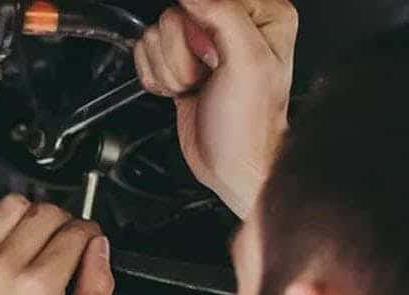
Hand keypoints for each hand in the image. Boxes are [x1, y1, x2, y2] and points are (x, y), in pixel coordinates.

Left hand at [0, 193, 113, 294]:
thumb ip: (97, 290)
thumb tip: (98, 248)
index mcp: (39, 286)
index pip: (76, 232)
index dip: (88, 232)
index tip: (85, 240)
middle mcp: (2, 268)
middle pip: (45, 213)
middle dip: (62, 220)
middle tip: (60, 239)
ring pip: (8, 206)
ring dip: (27, 213)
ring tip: (27, 233)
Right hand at [134, 0, 297, 216]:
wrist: (232, 165)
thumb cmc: (251, 125)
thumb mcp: (248, 62)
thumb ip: (223, 14)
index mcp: (262, 15)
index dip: (201, 30)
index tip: (215, 58)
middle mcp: (231, 24)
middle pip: (174, 15)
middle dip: (182, 55)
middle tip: (207, 76)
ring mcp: (201, 44)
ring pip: (156, 34)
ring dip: (171, 70)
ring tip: (196, 87)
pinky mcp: (179, 63)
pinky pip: (146, 53)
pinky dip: (159, 78)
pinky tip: (183, 92)